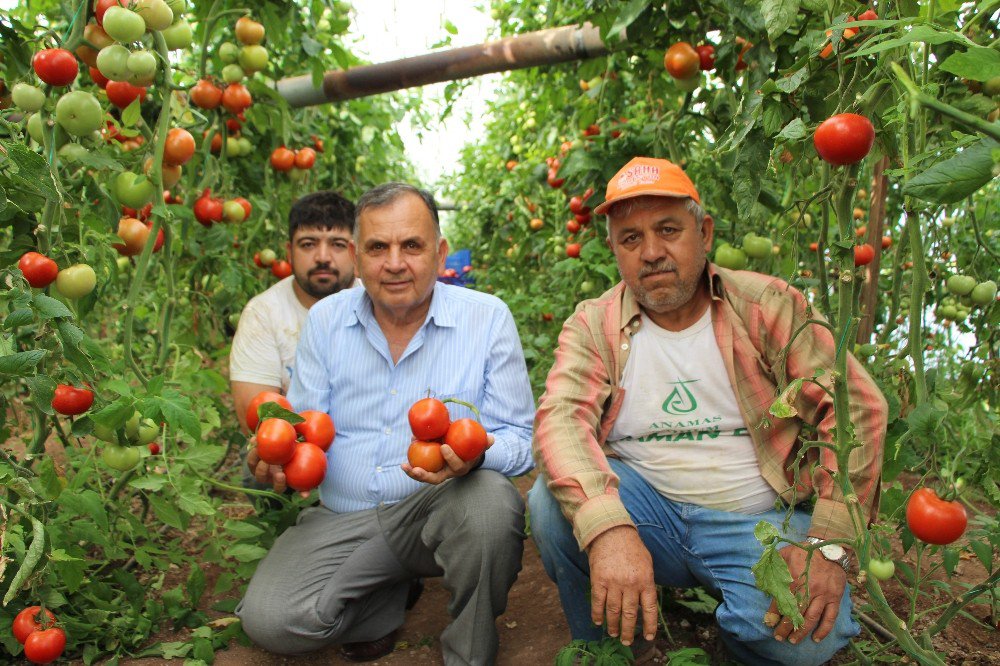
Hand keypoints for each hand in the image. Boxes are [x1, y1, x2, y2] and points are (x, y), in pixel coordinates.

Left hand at [246, 436, 309, 497]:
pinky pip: (250, 452)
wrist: (286, 440)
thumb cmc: (299, 451)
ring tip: (259, 448)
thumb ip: (309, 472)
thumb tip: (307, 493)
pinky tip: (254, 439)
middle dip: (263, 470)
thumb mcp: (305, 458)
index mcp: (280, 479)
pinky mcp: (253, 455)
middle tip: (268, 460)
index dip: (278, 484)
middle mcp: (267, 475)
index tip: (282, 475)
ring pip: (252, 466)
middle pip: (261, 477)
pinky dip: (252, 446)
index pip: (278, 488)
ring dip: (254, 458)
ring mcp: (258, 466)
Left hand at [401, 435, 493, 484]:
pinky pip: (420, 470)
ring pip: (425, 477)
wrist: (465, 457)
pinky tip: (403, 463)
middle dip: (425, 475)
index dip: (450, 458)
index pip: (456, 466)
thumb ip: (484, 443)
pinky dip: (411, 468)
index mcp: (460, 468)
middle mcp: (448, 474)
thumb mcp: (479, 446)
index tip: (444, 446)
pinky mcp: (430, 471)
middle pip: (435, 479)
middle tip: (416, 469)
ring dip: (414, 473)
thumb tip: (491, 439)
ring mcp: (438, 474)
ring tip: (404, 466)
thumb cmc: (471, 450)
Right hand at [586, 525, 658, 645]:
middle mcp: (631, 584)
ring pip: (614, 611)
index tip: (648, 637)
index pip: (649, 609)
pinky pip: (598, 602)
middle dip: (629, 631)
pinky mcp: (599, 580)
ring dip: (613, 625)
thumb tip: (646, 601)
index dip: (650, 626)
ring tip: (614, 633)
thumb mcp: (647, 563)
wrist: (611, 532)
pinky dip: (597, 614)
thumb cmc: (631, 547)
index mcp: (646, 580)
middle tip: (626, 641)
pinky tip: (598, 622)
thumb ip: (647, 582)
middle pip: (630, 614)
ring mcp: (614, 583)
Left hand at [765, 542, 846, 643]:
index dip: (774, 613)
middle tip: (778, 637)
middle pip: (796, 612)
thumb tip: (758, 576)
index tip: (768, 623)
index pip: (782, 599)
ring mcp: (823, 595)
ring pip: (812, 618)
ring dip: (802, 631)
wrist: (829, 549)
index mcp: (793, 577)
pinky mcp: (834, 598)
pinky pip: (830, 617)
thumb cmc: (803, 552)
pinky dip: (824, 630)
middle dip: (785, 627)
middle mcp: (809, 588)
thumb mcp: (784, 553)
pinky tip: (816, 639)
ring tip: (793, 640)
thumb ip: (772, 564)